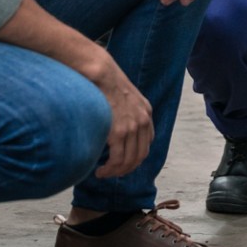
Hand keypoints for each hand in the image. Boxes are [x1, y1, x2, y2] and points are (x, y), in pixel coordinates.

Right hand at [91, 56, 154, 178]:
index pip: (147, 142)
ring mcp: (132, 127)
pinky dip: (109, 169)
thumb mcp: (124, 94)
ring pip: (128, 161)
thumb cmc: (105, 81)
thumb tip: (115, 122)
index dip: (136, 156)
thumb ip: (126, 110)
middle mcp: (143, 121)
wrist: (100, 73)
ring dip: (116, 172)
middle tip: (113, 172)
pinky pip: (117, 159)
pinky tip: (100, 171)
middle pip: (140, 155)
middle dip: (127, 168)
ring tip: (103, 174)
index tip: (123, 161)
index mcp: (146, 112)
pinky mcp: (119, 132)